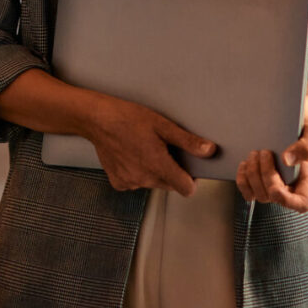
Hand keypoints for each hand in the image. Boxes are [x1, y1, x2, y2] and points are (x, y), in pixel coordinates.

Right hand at [83, 94, 216, 196]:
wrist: (97, 120)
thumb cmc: (129, 118)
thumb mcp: (162, 125)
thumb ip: (187, 141)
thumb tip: (210, 151)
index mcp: (158, 166)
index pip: (186, 189)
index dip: (191, 179)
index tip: (189, 168)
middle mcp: (144, 179)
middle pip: (170, 185)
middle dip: (172, 172)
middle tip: (164, 149)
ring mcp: (130, 183)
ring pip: (153, 183)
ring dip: (154, 171)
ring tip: (145, 149)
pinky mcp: (118, 183)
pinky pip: (136, 182)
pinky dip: (137, 172)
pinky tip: (131, 155)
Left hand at [236, 117, 307, 212]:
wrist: (291, 122)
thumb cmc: (305, 128)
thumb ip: (306, 145)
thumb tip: (287, 160)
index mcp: (306, 180)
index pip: (302, 203)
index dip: (287, 200)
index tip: (277, 184)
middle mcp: (291, 187)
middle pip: (274, 196)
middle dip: (265, 175)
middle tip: (264, 152)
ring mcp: (274, 188)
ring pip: (259, 195)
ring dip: (253, 174)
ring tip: (254, 153)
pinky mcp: (260, 184)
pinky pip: (248, 193)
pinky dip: (243, 180)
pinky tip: (245, 164)